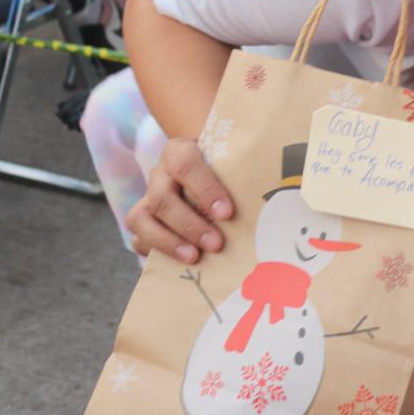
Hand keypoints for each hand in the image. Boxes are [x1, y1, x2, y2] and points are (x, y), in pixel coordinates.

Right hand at [124, 138, 234, 262]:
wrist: (211, 170)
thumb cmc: (227, 169)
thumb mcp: (233, 163)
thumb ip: (243, 175)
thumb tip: (275, 196)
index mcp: (180, 152)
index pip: (185, 164)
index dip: (204, 189)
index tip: (227, 213)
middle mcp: (160, 173)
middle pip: (162, 197)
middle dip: (189, 224)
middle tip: (217, 244)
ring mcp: (146, 197)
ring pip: (141, 218)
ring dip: (168, 241)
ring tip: (195, 257)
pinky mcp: (142, 220)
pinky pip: (137, 237)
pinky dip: (155, 251)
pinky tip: (178, 262)